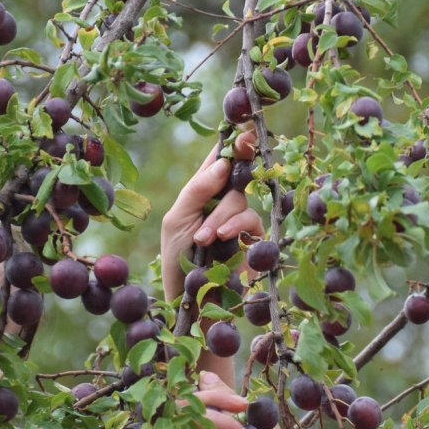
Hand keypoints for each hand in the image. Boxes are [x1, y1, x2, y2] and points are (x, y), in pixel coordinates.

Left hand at [159, 129, 261, 299]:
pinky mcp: (251, 240)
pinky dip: (235, 227)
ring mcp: (238, 220)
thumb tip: (223, 164)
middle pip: (235, 176)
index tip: (243, 129)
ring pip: (240, 200)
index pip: (219, 160)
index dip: (232, 144)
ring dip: (220, 217)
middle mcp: (223, 202)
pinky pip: (251, 221)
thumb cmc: (176, 260)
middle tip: (230, 168)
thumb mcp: (176, 220)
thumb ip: (197, 190)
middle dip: (223, 184)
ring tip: (203, 238)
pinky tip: (221, 238)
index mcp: (203, 191)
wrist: (189, 299)